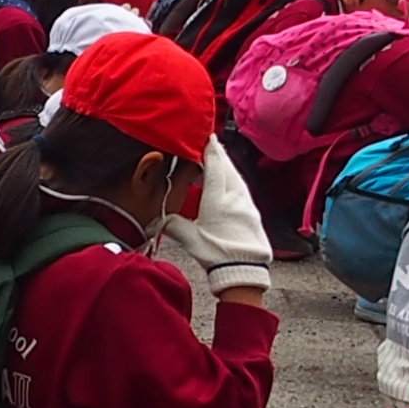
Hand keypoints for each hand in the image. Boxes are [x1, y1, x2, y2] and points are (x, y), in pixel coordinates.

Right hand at [176, 138, 274, 292]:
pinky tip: (230, 182)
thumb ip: (172, 225)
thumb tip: (156, 218)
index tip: (206, 137)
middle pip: (227, 167)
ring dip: (227, 165)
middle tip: (210, 143)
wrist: (245, 270)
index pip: (214, 167)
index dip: (210, 150)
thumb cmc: (218, 254)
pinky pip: (243, 188)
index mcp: (217, 200)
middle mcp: (234, 197)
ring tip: (219, 160)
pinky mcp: (253, 212)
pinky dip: (234, 179)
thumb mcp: (190, 239)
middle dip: (218, 153)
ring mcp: (246, 204)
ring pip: (237, 177)